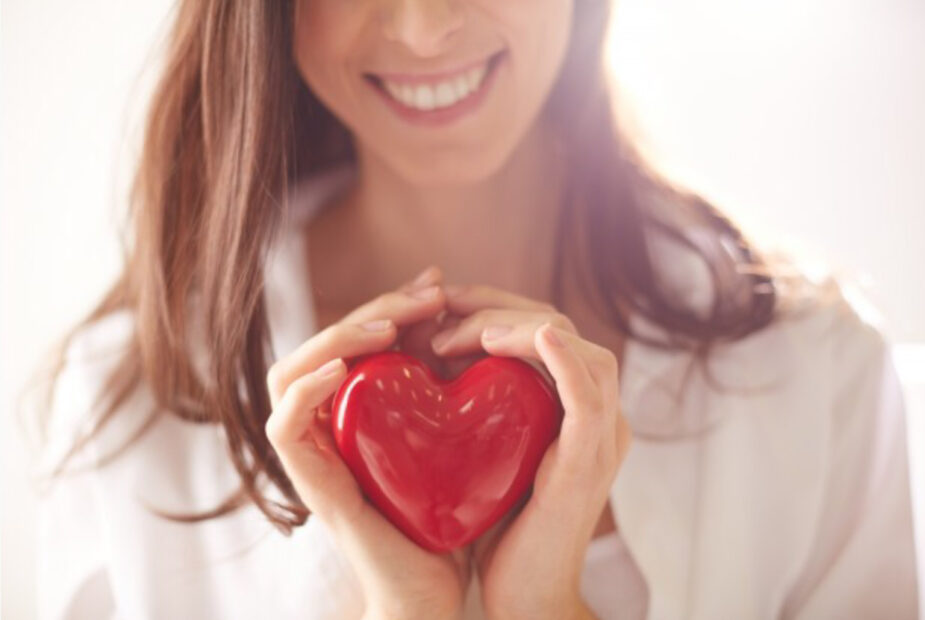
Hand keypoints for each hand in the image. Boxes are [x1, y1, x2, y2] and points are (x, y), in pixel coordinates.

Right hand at [265, 265, 470, 619]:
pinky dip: (306, 390)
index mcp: (358, 410)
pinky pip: (284, 426)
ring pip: (288, 373)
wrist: (439, 591)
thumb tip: (474, 320)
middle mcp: (328, 424)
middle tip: (426, 293)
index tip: (435, 284)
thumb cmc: (448, 512)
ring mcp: (313, 453)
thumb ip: (448, 385)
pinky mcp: (309, 483)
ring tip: (388, 327)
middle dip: (375, 310)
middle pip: (324, 344)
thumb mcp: (453, 433)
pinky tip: (343, 368)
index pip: (356, 338)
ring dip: (336, 339)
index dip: (391, 304)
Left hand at [430, 284, 633, 619]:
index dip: (497, 306)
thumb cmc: (500, 527)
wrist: (522, 598)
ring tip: (466, 333)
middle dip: (500, 307)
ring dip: (522, 327)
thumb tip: (433, 357)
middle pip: (562, 328)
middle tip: (444, 307)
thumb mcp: (489, 450)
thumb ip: (480, 406)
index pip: (546, 330)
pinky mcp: (590, 460)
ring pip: (581, 350)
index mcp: (575, 408)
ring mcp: (601, 436)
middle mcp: (598, 415)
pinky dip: (565, 360)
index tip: (443, 305)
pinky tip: (536, 337)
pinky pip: (589, 396)